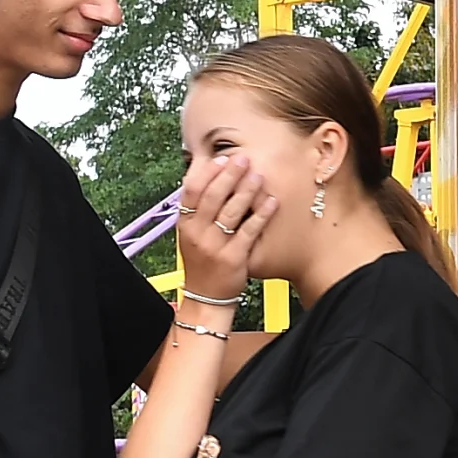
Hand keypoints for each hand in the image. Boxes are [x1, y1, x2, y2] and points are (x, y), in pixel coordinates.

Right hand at [174, 146, 278, 308]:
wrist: (206, 298)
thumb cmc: (203, 262)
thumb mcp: (192, 236)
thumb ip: (198, 211)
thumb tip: (208, 180)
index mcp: (185, 225)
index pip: (192, 191)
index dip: (207, 173)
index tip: (221, 159)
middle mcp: (197, 233)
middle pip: (212, 197)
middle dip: (229, 175)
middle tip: (244, 159)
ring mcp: (215, 246)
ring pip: (230, 211)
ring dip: (246, 190)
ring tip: (258, 175)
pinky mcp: (234, 257)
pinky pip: (249, 231)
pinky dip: (261, 215)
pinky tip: (272, 202)